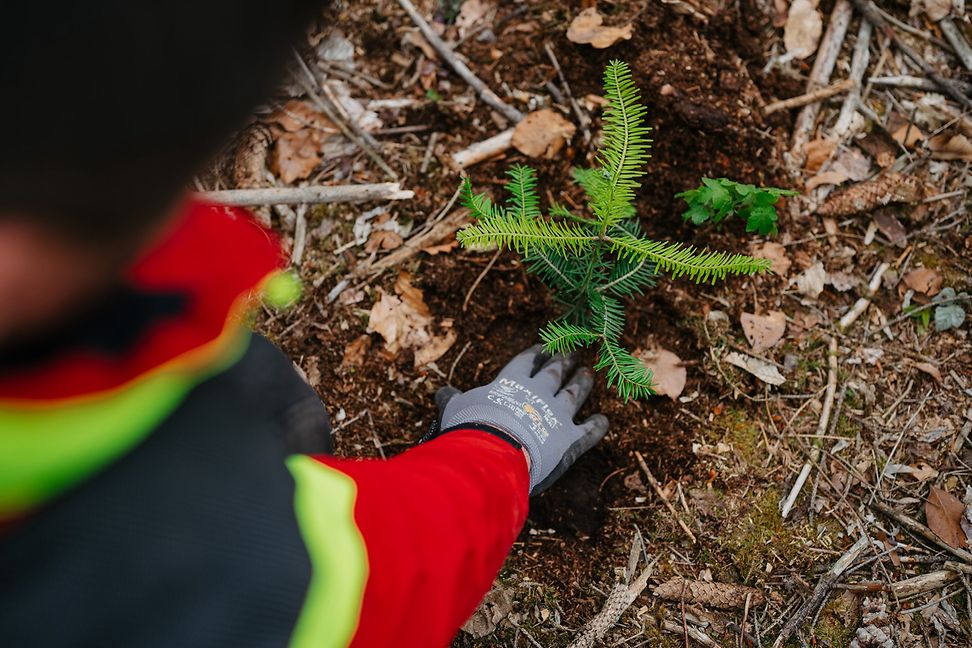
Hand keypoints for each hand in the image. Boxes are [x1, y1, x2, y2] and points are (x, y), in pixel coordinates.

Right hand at [434, 345, 607, 493]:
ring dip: (582, 383)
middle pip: (554, 372)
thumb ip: (452, 400)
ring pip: (574, 393)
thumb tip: (442, 393)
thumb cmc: (470, 428)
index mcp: (511, 383)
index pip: (525, 362)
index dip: (535, 354)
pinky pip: (589, 431)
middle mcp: (538, 393)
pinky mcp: (571, 440)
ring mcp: (558, 415)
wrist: (492, 453)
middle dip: (563, 361)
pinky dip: (598, 426)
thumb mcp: (454, 409)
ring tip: (589, 374)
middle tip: (573, 351)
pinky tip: (605, 420)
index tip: (543, 346)